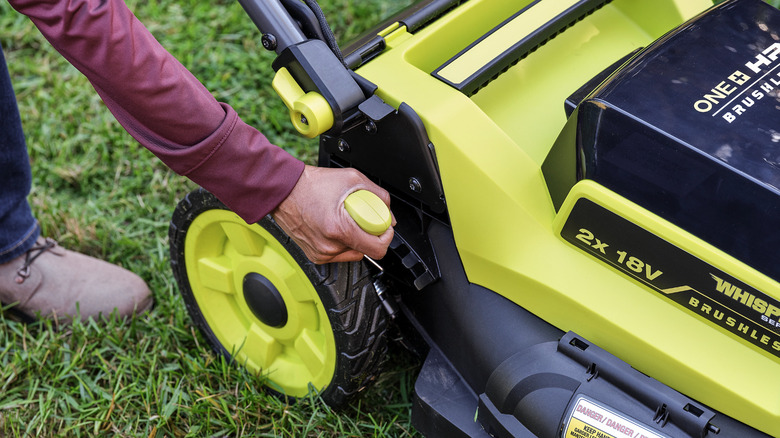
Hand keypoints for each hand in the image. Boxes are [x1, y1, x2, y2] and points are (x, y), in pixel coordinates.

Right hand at [272, 165, 394, 263]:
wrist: (284, 190)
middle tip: (360, 218)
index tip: (383, 226)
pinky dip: (342, 242)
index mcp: (339, 229)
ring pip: (353, 253)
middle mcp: (329, 246)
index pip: (377, 248)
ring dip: (355, 238)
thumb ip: (377, 196)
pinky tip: (334, 226)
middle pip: (366, 250)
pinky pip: (339, 254)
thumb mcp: (352, 179)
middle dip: (368, 234)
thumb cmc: (311, 184)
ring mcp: (321, 253)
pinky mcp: (315, 256)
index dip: (386, 236)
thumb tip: (388, 212)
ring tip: (344, 220)